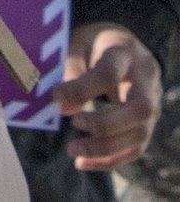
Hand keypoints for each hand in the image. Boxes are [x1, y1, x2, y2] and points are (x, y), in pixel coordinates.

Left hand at [56, 22, 161, 171]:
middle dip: (106, 123)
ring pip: (141, 134)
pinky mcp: (147, 123)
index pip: (109, 74)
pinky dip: (110, 160)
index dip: (81, 89)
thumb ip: (71, 70)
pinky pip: (136, 148)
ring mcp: (152, 104)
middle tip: (74, 124)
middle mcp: (146, 81)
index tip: (54, 97)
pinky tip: (83, 163)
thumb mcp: (77, 42)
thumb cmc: (93, 43)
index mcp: (124, 52)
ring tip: (72, 150)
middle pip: (140, 110)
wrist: (124, 45)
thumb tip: (63, 108)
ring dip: (106, 148)